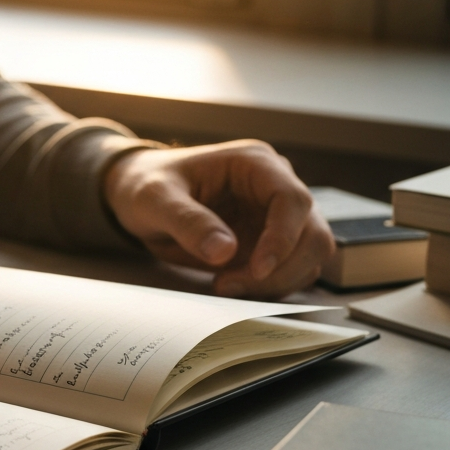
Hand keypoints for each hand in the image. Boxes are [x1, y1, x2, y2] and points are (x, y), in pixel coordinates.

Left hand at [104, 140, 334, 298]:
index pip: (293, 199)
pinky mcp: (269, 242)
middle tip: (231, 285)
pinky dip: (270, 286)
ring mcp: (275, 216)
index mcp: (254, 163)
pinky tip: (231, 284)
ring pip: (308, 256)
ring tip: (225, 285)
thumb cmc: (146, 185)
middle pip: (312, 233)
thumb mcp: (155, 199)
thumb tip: (224, 252)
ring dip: (277, 281)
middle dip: (282, 268)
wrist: (137, 195)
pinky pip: (290, 270)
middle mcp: (275, 186)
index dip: (283, 238)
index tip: (257, 269)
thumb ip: (188, 221)